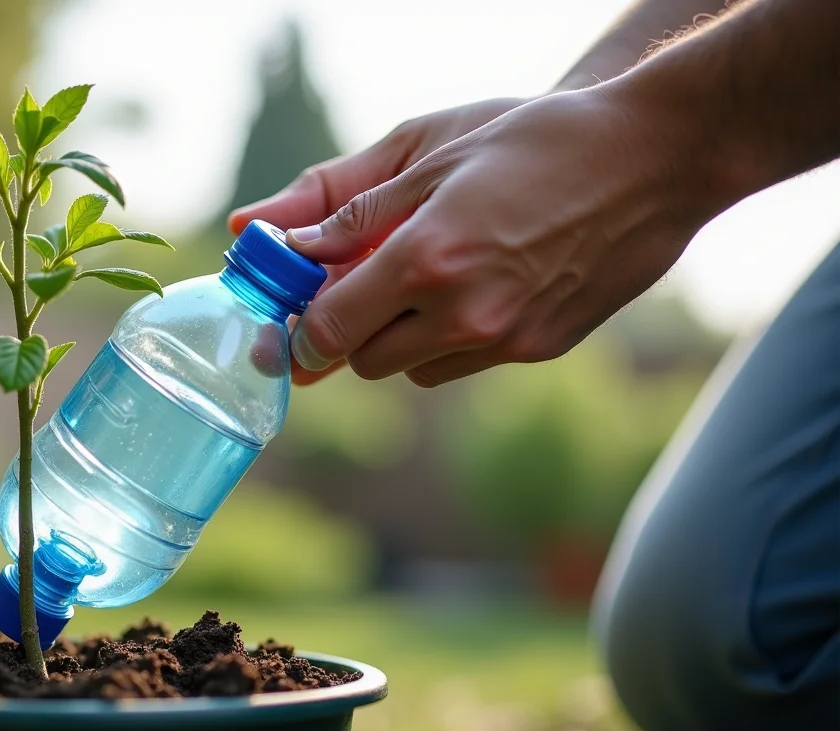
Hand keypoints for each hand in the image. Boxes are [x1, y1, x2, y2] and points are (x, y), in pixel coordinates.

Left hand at [229, 97, 530, 383]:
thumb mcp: (436, 159)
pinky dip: (450, 341)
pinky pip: (465, 364)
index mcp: (426, 258)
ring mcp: (505, 339)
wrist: (655, 160)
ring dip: (401, 339)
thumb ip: (357, 212)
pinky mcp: (539, 349)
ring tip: (429, 280)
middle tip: (363, 288)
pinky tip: (478, 288)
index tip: (298, 318)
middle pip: (365, 361)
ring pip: (413, 370)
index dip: (303, 330)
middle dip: (351, 332)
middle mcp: (462, 312)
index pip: (330, 329)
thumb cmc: (540, 142)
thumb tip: (293, 247)